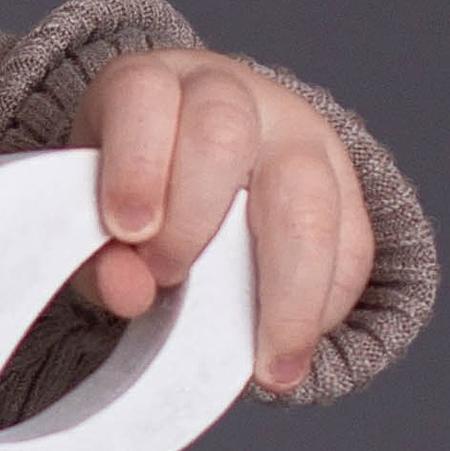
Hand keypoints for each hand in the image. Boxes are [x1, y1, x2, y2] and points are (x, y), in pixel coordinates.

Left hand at [68, 50, 373, 394]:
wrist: (198, 150)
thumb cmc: (137, 186)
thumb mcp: (96, 208)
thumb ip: (101, 255)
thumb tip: (130, 291)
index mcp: (154, 85)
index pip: (145, 99)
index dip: (137, 163)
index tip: (127, 229)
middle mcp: (231, 95)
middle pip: (223, 135)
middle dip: (193, 221)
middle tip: (166, 279)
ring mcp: (297, 133)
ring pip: (307, 195)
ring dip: (288, 290)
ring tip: (270, 365)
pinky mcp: (344, 183)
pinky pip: (353, 241)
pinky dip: (328, 302)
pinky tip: (298, 344)